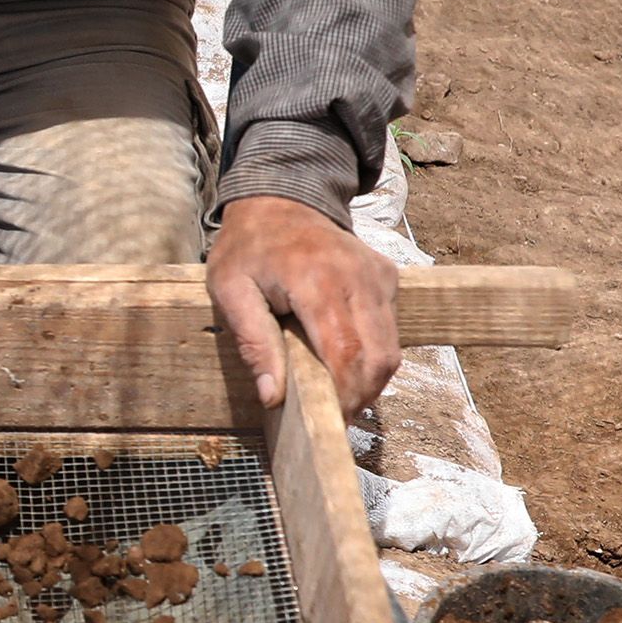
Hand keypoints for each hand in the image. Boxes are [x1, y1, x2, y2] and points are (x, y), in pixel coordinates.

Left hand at [209, 194, 400, 417]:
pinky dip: (373, 354)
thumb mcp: (230, 290)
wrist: (281, 199)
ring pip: (391, 349)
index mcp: (319, 282)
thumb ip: (252, 342)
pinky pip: (390, 330)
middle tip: (330, 415)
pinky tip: (343, 357)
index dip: (343, 396)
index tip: (327, 423)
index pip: (347, 354)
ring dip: (369, 380)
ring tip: (335, 391)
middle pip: (380, 358)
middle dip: (360, 397)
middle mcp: (360, 279)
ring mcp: (379, 277)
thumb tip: (272, 396)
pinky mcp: (387, 278)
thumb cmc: (248, 247)